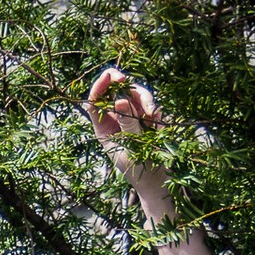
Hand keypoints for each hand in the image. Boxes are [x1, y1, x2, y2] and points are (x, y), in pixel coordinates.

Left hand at [86, 68, 171, 213]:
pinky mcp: (147, 117)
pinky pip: (150, 104)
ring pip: (136, 94)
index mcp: (103, 128)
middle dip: (127, 87)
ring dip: (145, 100)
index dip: (100, 86)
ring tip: (153, 116)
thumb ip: (128, 123)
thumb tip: (119, 101)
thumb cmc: (139, 168)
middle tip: (131, 84)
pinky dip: (155, 109)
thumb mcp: (132, 147)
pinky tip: (158, 122)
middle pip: (117, 92)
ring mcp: (132, 117)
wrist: (158, 180)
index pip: (95, 102)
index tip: (110, 75)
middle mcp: (116, 119)